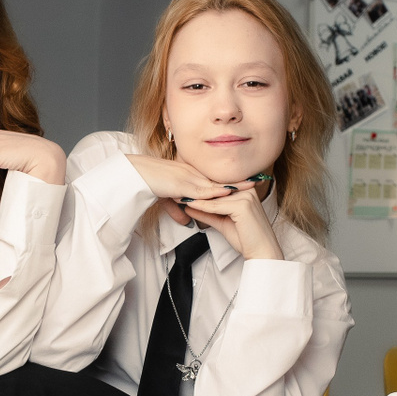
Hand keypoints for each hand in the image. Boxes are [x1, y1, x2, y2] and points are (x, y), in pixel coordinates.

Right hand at [125, 153, 242, 213]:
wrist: (136, 175)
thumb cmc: (149, 184)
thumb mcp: (167, 200)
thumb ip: (178, 210)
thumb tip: (187, 222)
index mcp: (191, 176)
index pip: (215, 179)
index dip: (232, 181)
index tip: (248, 182)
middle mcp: (193, 174)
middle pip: (221, 178)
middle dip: (240, 180)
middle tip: (260, 180)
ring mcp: (189, 177)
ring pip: (217, 182)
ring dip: (235, 185)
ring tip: (253, 186)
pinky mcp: (183, 183)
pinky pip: (202, 188)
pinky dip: (217, 191)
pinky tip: (230, 192)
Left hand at [182, 182, 282, 260]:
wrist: (261, 252)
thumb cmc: (246, 239)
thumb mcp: (222, 222)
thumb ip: (207, 213)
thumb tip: (190, 207)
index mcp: (245, 190)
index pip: (219, 188)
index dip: (201, 191)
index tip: (183, 191)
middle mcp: (247, 189)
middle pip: (216, 191)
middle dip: (196, 192)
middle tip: (176, 191)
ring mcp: (246, 196)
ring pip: (215, 198)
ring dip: (196, 198)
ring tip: (178, 197)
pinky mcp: (243, 205)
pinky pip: (217, 206)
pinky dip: (202, 207)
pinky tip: (188, 205)